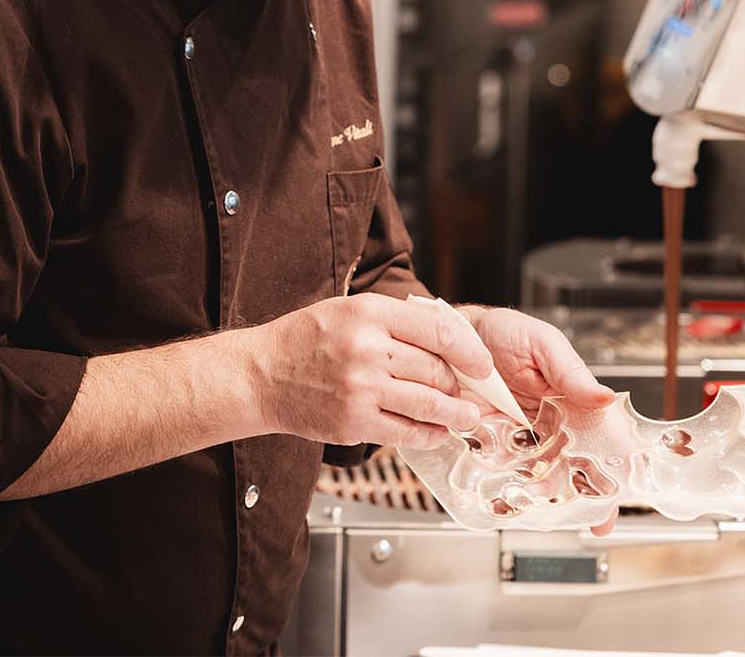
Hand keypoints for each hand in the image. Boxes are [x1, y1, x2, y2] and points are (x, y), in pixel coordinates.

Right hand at [254, 294, 493, 451]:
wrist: (262, 375)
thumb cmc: (307, 340)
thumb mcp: (350, 310)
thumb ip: (396, 320)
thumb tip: (449, 337)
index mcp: (369, 313)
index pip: (438, 330)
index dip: (470, 350)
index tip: (482, 363)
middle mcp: (367, 348)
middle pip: (436, 370)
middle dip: (459, 385)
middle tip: (469, 392)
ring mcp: (361, 388)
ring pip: (428, 403)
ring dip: (455, 414)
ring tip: (467, 417)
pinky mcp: (354, 422)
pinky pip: (406, 432)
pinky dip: (429, 434)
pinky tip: (436, 432)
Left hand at [461, 305, 617, 536]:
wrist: (451, 335)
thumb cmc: (501, 333)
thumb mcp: (542, 343)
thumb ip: (570, 370)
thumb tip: (605, 398)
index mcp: (569, 406)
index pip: (596, 444)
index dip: (607, 474)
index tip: (615, 497)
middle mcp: (543, 429)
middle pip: (567, 471)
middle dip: (578, 497)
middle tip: (588, 517)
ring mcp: (513, 441)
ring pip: (534, 478)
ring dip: (540, 497)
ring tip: (548, 509)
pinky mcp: (483, 445)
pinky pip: (495, 472)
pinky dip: (502, 487)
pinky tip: (509, 498)